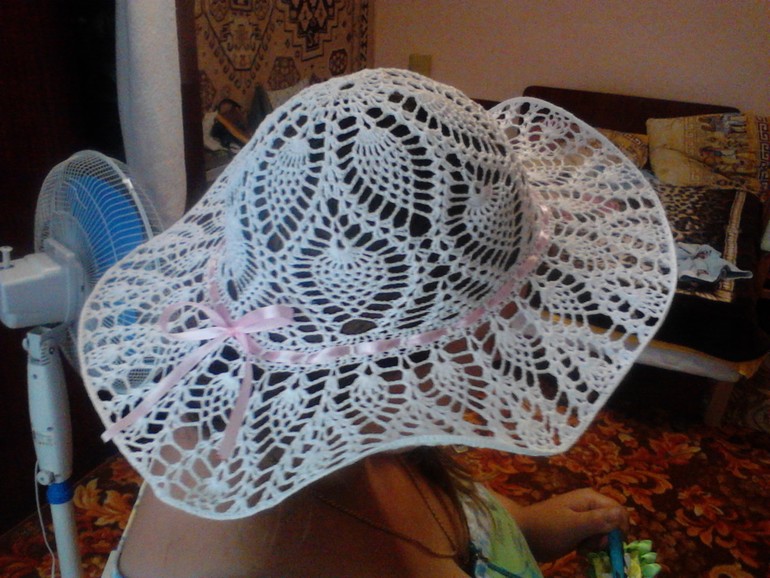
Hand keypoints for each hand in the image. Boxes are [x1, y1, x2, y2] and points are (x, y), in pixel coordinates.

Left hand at [498, 488, 629, 561]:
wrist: (523, 535)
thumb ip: (598, 520)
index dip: (619, 528)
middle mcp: (589, 505)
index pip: (620, 511)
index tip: (608, 542)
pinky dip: (590, 546)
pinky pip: (594, 538)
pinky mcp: (578, 530)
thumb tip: (622, 514)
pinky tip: (579, 550)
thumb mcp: (574, 525)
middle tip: (592, 545)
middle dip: (607, 537)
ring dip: (598, 544)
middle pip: (613, 523)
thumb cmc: (547, 529)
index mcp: (590, 498)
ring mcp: (583, 517)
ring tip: (583, 547)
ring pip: (604, 533)